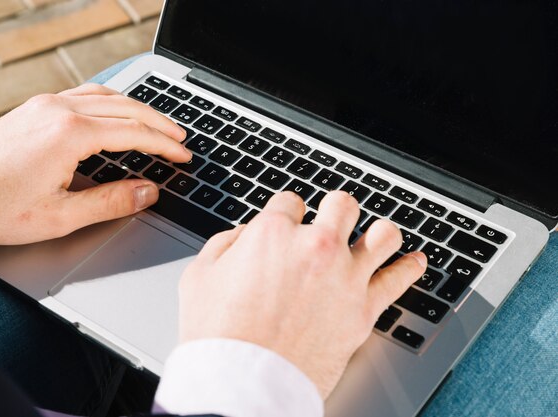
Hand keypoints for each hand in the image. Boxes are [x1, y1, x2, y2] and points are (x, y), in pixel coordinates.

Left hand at [0, 84, 190, 243]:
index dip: (164, 145)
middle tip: (181, 138)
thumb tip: (148, 192)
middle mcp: (58, 110)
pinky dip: (112, 103)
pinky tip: (118, 112)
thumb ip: (111, 202)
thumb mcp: (60, 217)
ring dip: (137, 109)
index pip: (133, 132)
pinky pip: (85, 95)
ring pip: (106, 96)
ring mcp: (45, 105)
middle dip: (159, 124)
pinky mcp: (36, 108)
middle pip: (125, 108)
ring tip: (158, 124)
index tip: (183, 155)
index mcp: (68, 134)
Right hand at [179, 191, 426, 398]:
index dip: (287, 212)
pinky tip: (415, 262)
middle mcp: (315, 246)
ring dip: (378, 232)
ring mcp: (345, 276)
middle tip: (332, 220)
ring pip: (382, 234)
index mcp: (274, 233)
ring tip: (377, 236)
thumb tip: (247, 234)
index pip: (291, 201)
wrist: (243, 382)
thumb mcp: (200, 276)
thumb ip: (226, 242)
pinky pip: (399, 279)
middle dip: (335, 210)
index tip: (288, 222)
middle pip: (342, 205)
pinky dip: (410, 267)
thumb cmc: (218, 334)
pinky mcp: (363, 309)